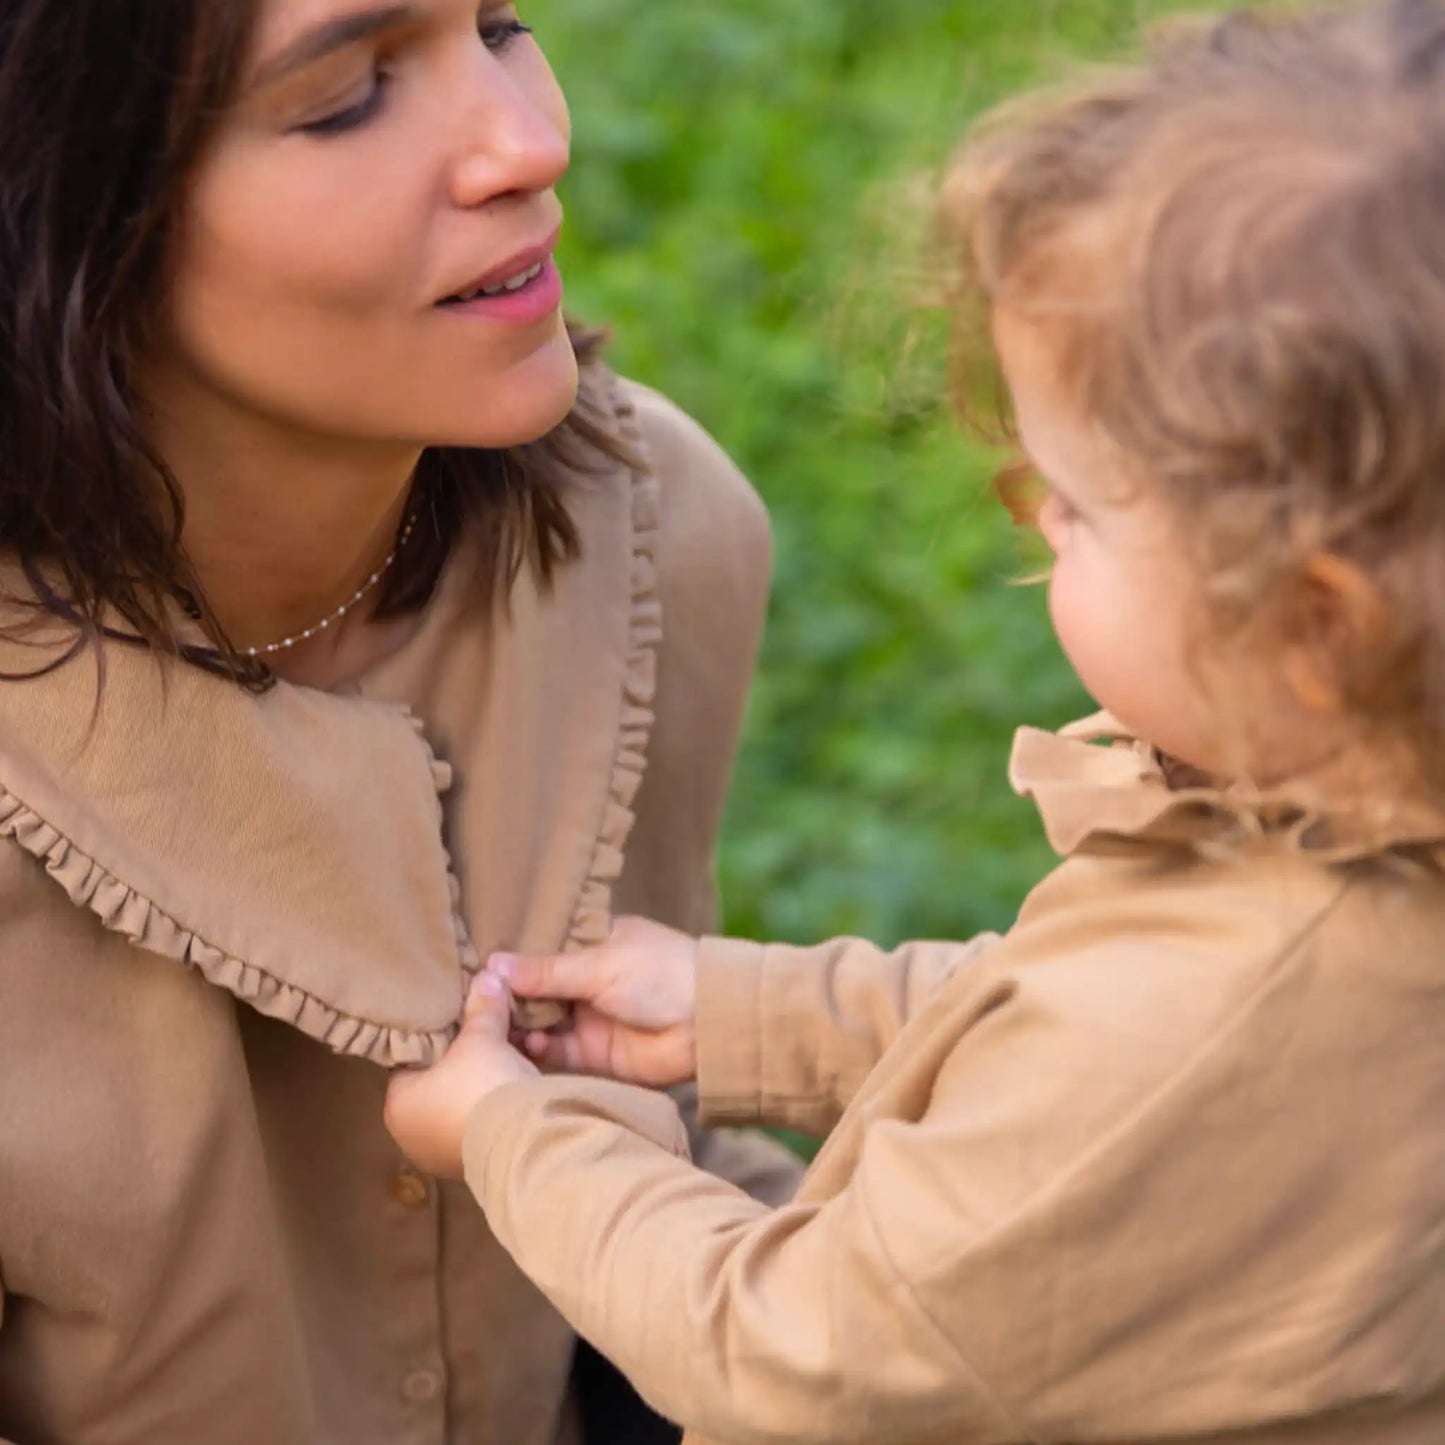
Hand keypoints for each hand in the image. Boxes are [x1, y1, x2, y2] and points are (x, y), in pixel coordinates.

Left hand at [384, 974, 538, 1178]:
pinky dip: (488, 1115)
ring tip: (499, 1068)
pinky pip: (476, 1131)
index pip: (411, 1063)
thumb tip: (488, 976)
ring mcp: (439, 1159)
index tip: (458, 1029)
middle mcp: (409, 1138)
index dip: (436, 1043)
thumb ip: (482, 1008)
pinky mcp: (471, 1169)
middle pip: (434, 1088)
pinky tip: (507, 1097)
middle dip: (457, 1069)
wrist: (520, 1141)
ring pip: (456, 1112)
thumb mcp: (483, 1038)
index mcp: (396, 1106)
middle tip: (481, 1045)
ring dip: (474, 1094)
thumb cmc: (482, 1085)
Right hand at [491, 916, 698, 1087]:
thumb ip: (546, 970)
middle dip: (505, 996)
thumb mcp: (599, 963)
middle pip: (531, 989)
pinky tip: (525, 1044)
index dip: (508, 959)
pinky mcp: (591, 1053)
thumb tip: (492, 965)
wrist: (708, 1023)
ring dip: (517, 1024)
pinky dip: (536, 1049)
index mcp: (589, 944)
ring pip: (537, 1021)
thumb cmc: (661, 973)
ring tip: (491, 1025)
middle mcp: (583, 980)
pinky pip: (553, 1051)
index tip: (472, 964)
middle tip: (472, 1001)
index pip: (538, 949)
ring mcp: (586, 1016)